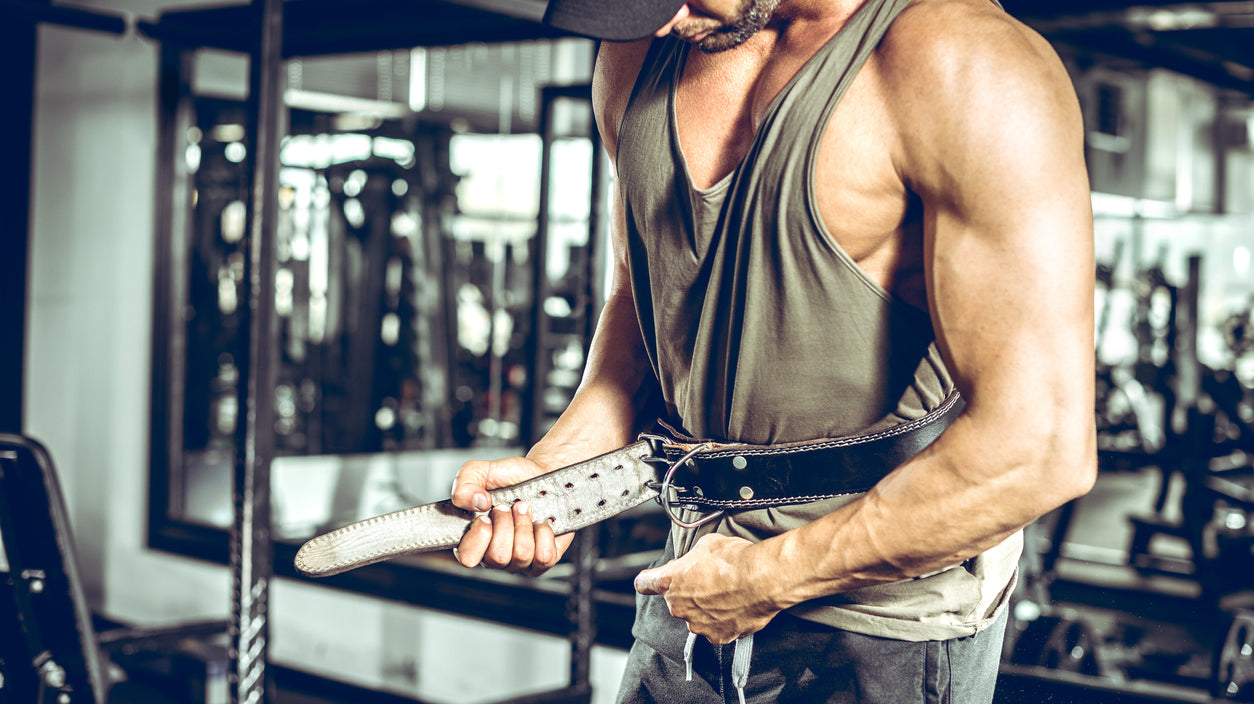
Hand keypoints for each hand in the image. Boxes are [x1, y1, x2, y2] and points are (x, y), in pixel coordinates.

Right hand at [450, 457, 573, 575]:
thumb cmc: (511, 478)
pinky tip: (540, 522)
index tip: (484, 516)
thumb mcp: (480, 471)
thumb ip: (464, 484)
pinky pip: (544, 556)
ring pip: (521, 555)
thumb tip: (476, 503)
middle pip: (497, 556)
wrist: (542, 472)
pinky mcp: (544, 560)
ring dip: (524, 525)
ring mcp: (519, 560)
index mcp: (474, 539)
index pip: (467, 558)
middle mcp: (495, 554)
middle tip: (508, 507)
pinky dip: (544, 533)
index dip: (477, 538)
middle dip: (505, 524)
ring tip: (525, 509)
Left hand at [634, 533, 779, 643]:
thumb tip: (696, 561)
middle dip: (690, 591)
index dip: (648, 581)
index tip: (649, 581)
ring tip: (728, 593)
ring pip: (697, 616)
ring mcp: (697, 624)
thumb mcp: (707, 544)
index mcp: (670, 582)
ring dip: (707, 607)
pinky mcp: (718, 637)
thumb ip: (693, 558)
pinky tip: (736, 606)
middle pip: (676, 600)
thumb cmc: (735, 559)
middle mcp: (679, 607)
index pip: (644, 584)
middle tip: (711, 580)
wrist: (763, 579)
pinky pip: (717, 629)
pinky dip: (724, 621)